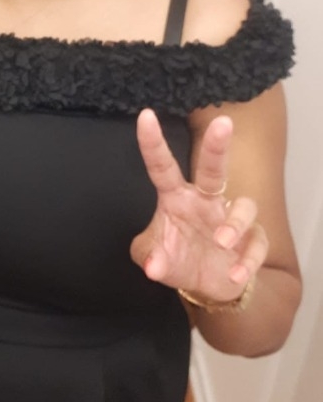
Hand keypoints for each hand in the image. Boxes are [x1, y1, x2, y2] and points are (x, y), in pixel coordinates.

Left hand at [130, 109, 267, 304]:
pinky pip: (256, 243)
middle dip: (217, 146)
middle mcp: (205, 201)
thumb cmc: (177, 258)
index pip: (162, 167)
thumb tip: (153, 266)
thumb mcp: (153, 257)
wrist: (207, 285)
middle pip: (213, 168)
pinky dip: (248, 260)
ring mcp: (230, 219)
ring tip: (220, 242)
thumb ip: (149, 256)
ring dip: (235, 223)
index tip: (145, 115)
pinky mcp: (251, 241)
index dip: (153, 143)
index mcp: (177, 197)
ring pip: (244, 206)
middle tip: (222, 123)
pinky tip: (235, 275)